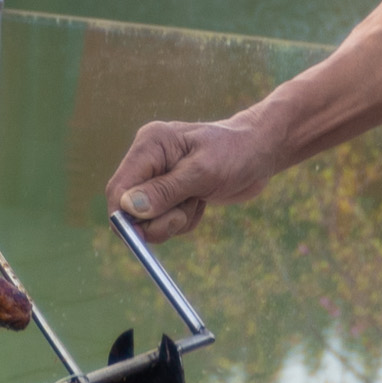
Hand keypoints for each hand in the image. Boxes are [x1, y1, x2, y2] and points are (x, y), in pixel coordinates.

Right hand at [107, 115, 279, 244]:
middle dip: (157, 220)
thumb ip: (166, 191)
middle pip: (129, 208)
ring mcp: (158, 178)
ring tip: (199, 200)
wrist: (262, 151)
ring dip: (175, 220)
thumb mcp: (203, 172)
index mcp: (150, 145)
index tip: (141, 237)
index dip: (124, 216)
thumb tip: (129, 208)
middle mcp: (148, 160)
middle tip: (184, 215)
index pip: (119, 187)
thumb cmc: (236, 152)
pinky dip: (184, 220)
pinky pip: (165, 221)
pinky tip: (201, 202)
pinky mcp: (171, 193)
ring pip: (148, 219)